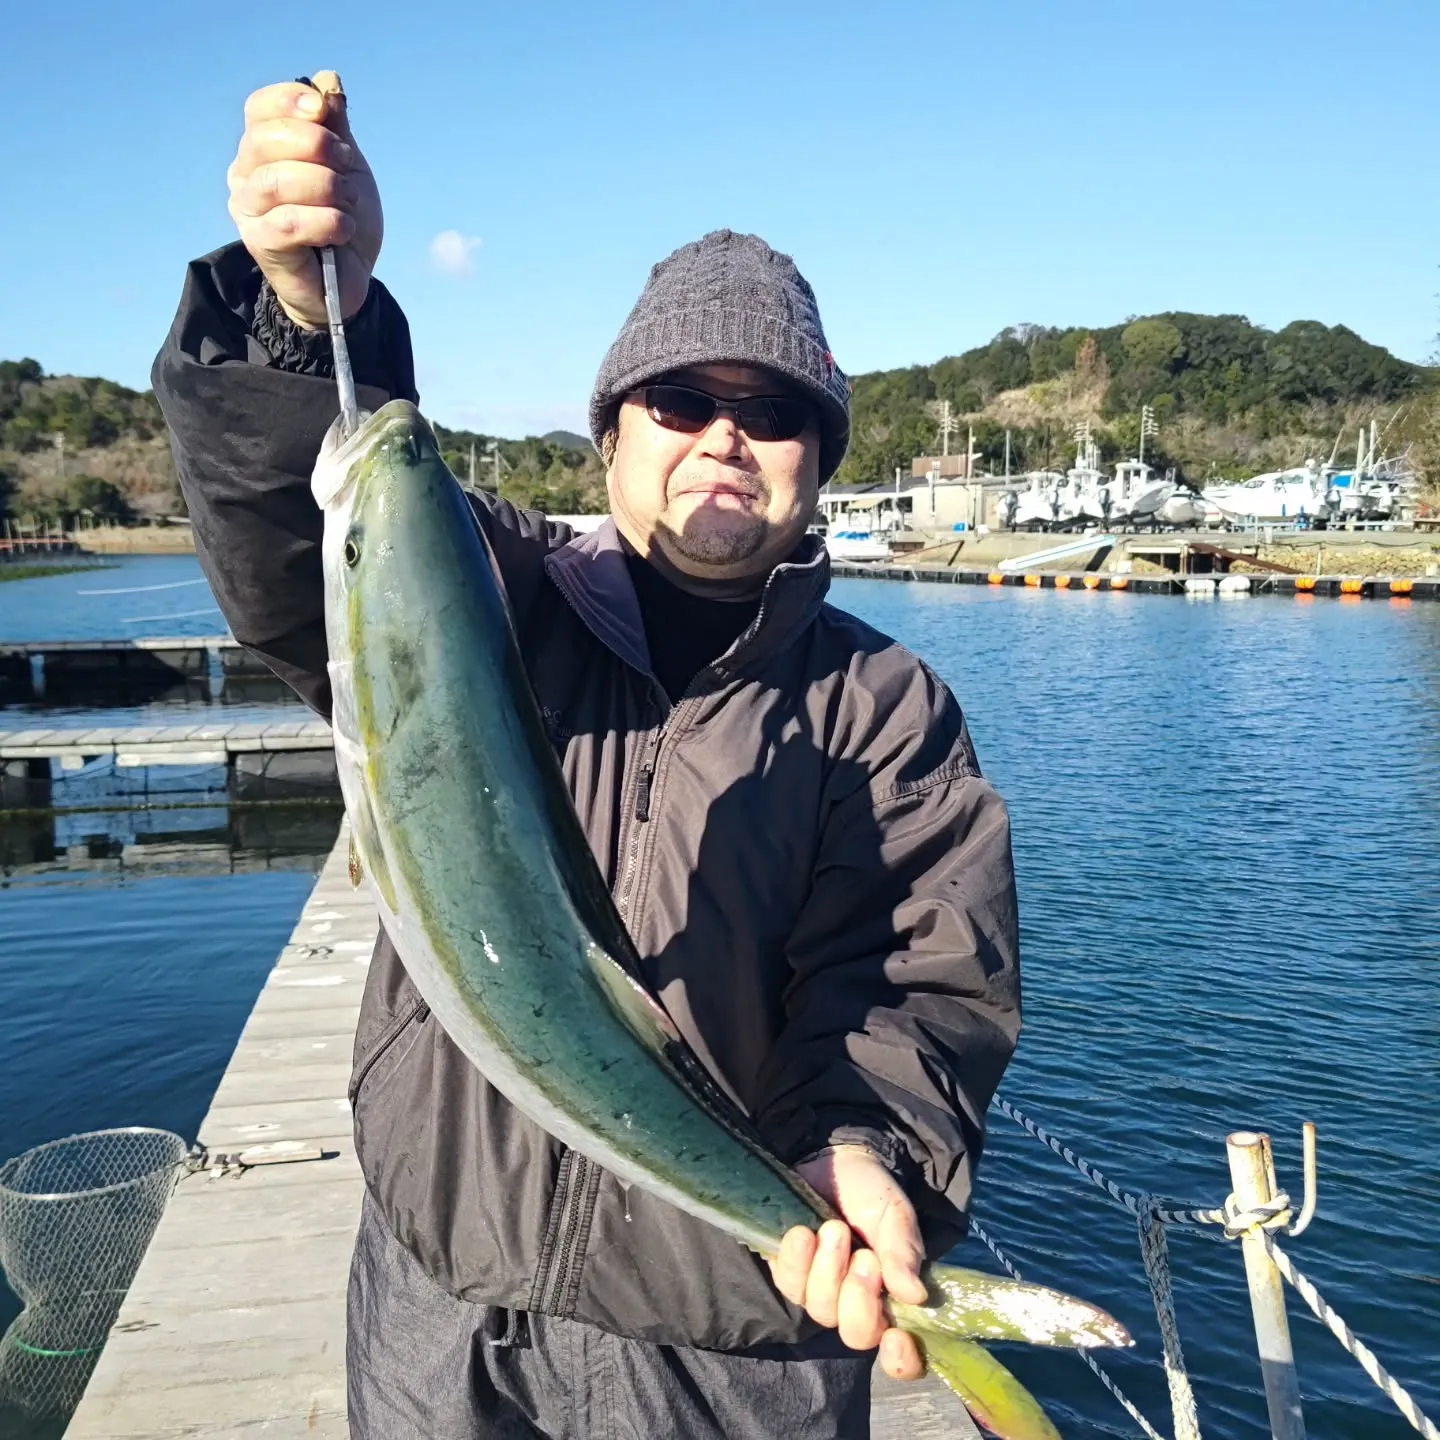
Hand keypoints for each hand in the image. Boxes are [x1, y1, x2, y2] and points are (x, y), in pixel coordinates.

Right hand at [226, 70, 382, 328]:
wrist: (350, 281)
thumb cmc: (343, 222)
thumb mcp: (348, 168)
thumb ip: (336, 127)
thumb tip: (328, 81)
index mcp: (262, 149)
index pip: (261, 108)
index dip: (291, 102)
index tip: (323, 110)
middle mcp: (246, 175)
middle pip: (267, 139)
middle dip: (319, 147)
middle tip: (348, 168)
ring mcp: (249, 211)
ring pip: (278, 180)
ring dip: (327, 188)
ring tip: (349, 204)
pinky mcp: (261, 244)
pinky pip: (289, 222)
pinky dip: (327, 221)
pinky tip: (343, 229)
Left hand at [769, 1146, 927, 1380]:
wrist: (836, 1158)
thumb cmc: (872, 1193)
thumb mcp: (896, 1216)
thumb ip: (904, 1252)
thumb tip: (915, 1295)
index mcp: (892, 1298)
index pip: (901, 1354)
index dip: (901, 1360)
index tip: (896, 1338)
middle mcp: (856, 1304)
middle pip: (856, 1334)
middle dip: (858, 1298)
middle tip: (864, 1256)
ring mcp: (820, 1290)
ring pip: (820, 1309)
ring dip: (827, 1271)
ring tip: (834, 1229)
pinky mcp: (789, 1272)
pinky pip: (788, 1283)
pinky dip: (796, 1260)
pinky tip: (802, 1232)